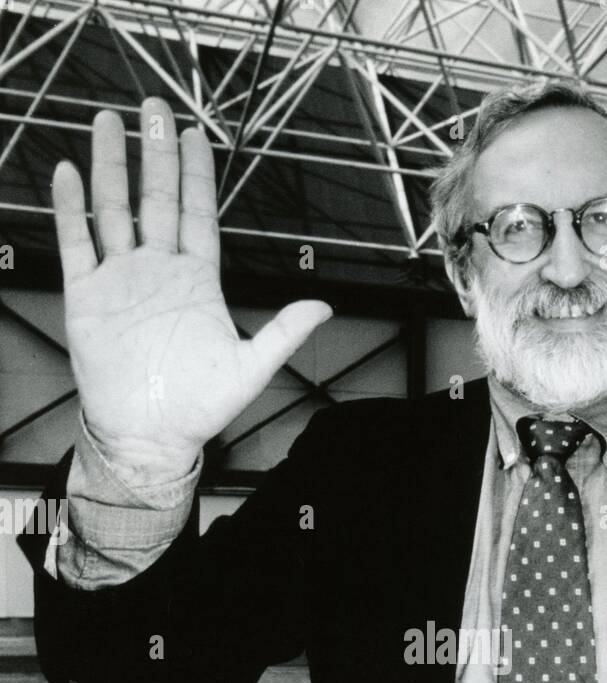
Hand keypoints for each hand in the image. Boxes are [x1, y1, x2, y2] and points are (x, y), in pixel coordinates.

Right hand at [52, 98, 331, 471]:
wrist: (150, 437)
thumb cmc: (199, 408)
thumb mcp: (251, 368)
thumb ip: (284, 332)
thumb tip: (324, 306)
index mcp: (198, 282)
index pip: (197, 214)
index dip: (195, 175)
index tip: (195, 134)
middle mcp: (159, 272)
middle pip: (155, 199)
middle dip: (154, 153)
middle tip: (153, 108)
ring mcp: (122, 280)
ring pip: (114, 210)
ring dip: (111, 167)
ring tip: (108, 123)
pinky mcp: (87, 295)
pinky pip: (77, 243)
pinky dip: (71, 209)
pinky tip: (69, 172)